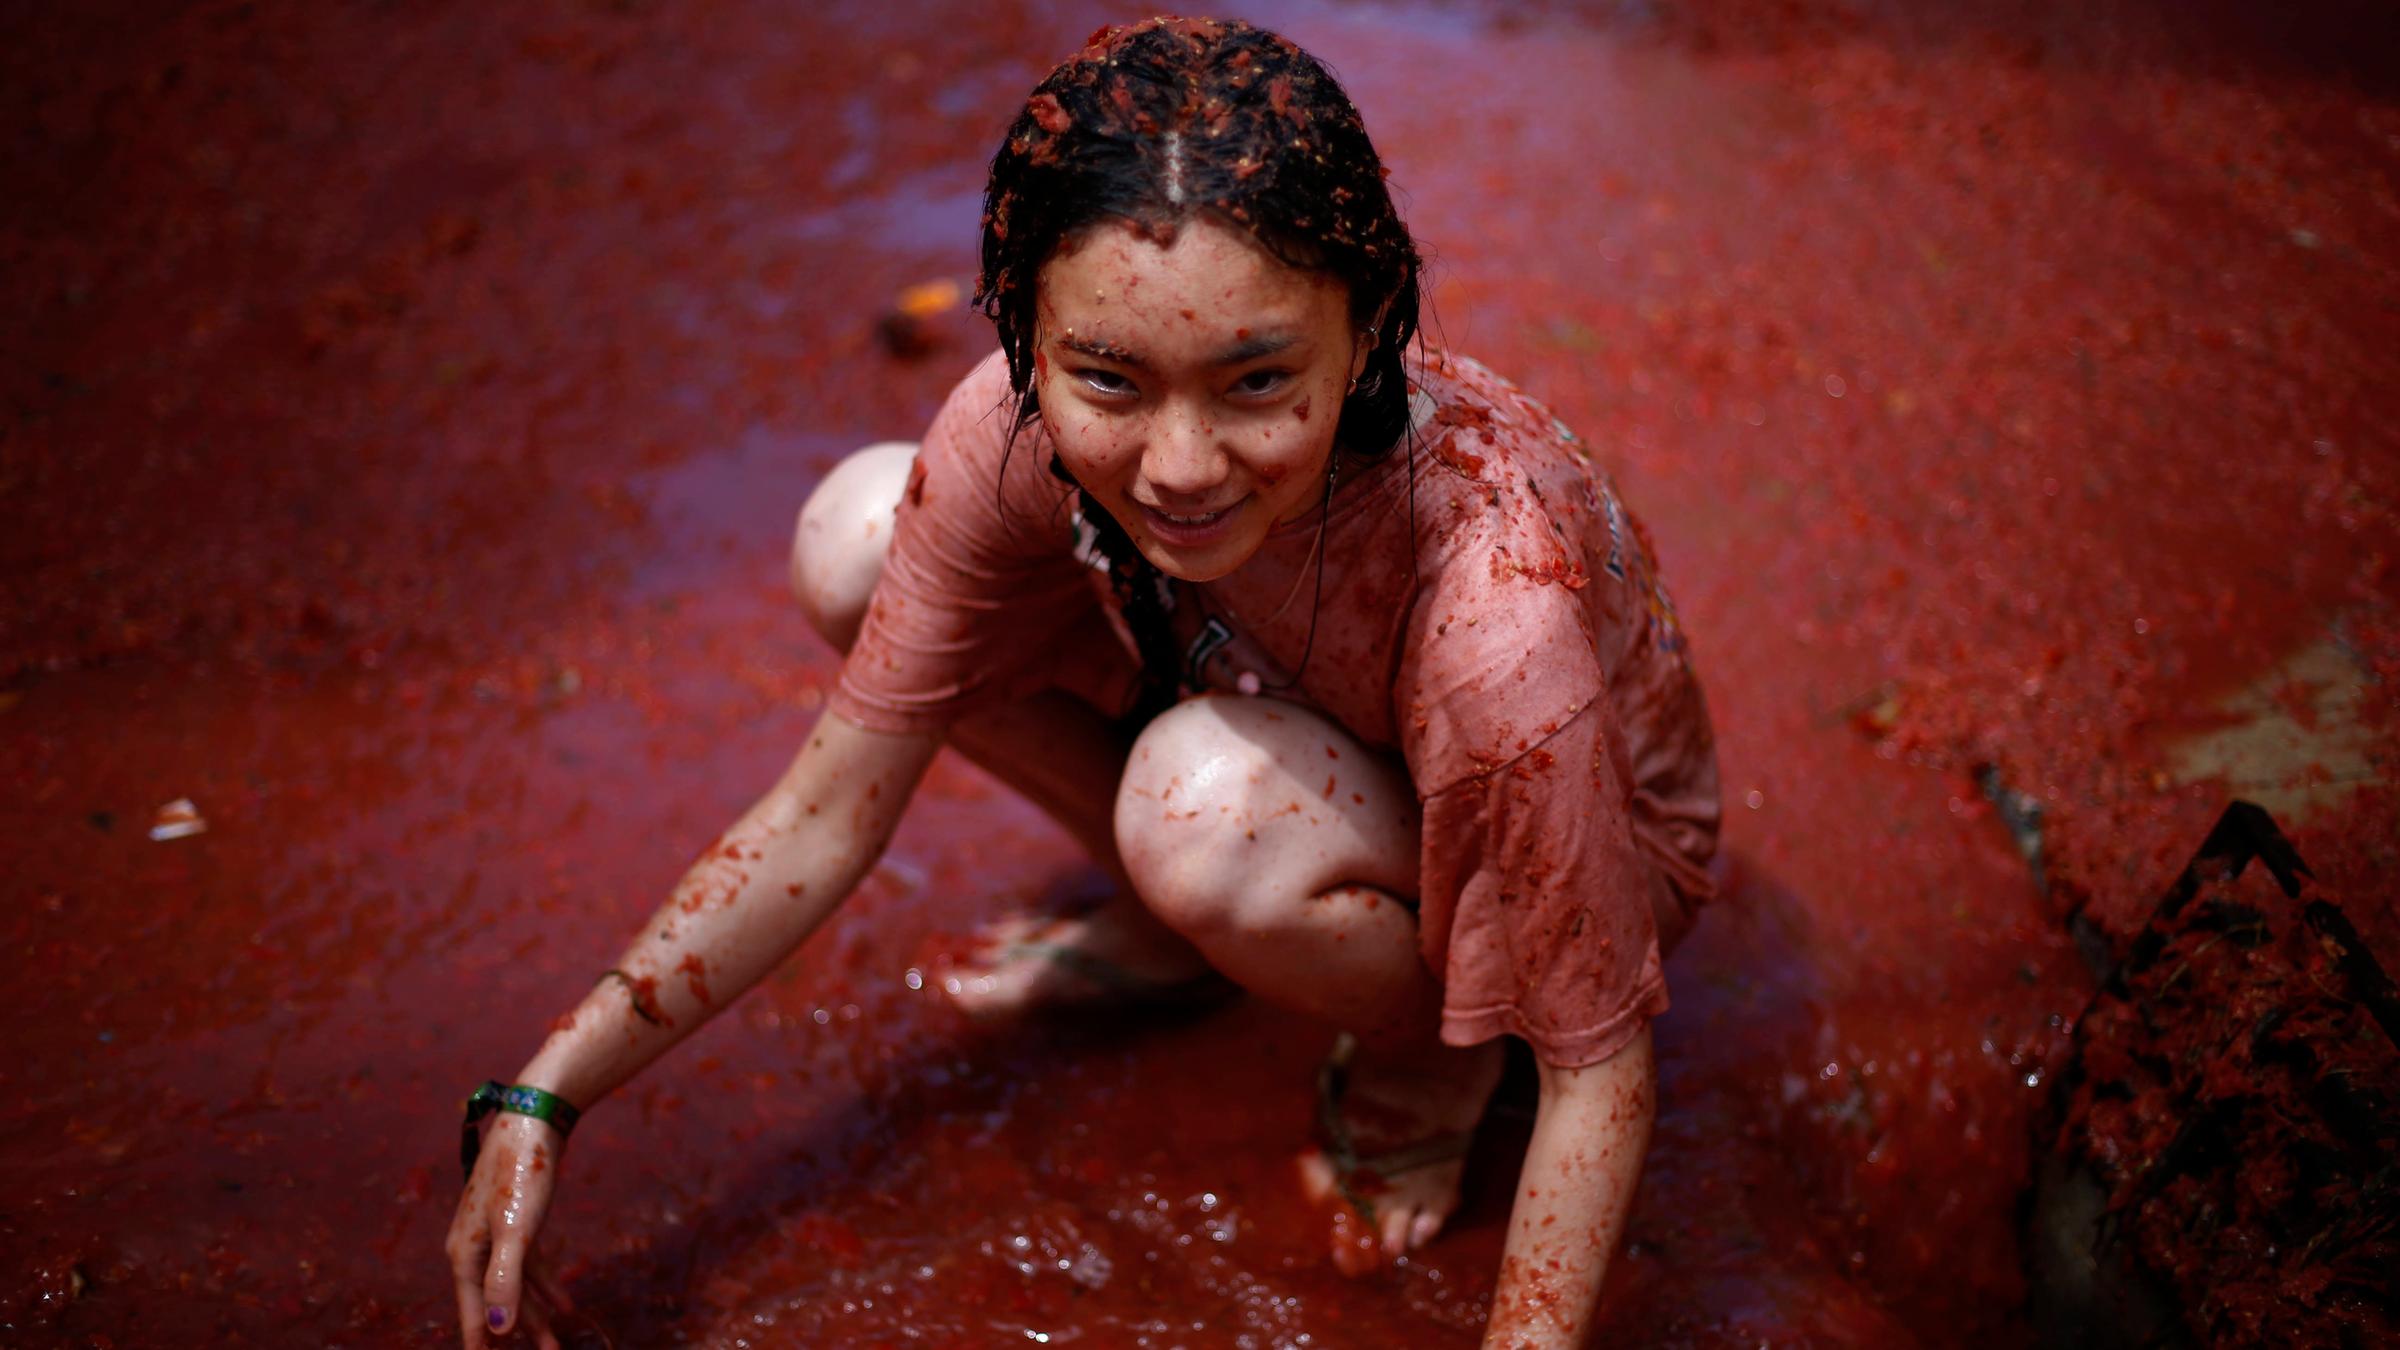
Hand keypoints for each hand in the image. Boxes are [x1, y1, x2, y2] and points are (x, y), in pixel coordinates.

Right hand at [445, 1112, 574, 1347]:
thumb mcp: (516, 1232)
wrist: (533, 1122)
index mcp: (464, 1254)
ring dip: (535, 1311)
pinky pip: (528, 1264)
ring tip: (556, 1340)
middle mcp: (473, 1247)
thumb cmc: (521, 1175)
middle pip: (497, 1301)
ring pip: (515, 1284)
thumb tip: (497, 1329)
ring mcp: (494, 1233)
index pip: (473, 1310)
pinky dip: (544, 1283)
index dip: (481, 1340)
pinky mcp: (516, 1220)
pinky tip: (563, 1301)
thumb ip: (505, 1281)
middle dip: (521, 1332)